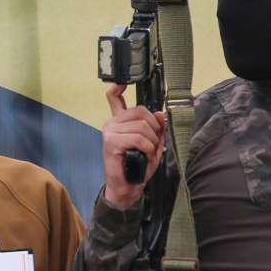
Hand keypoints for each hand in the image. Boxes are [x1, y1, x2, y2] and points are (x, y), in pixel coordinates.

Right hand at [103, 84, 166, 207]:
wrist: (126, 187)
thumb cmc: (137, 167)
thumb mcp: (152, 144)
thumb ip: (156, 128)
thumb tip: (161, 114)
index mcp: (119, 121)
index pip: (114, 97)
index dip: (119, 87)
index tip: (123, 83)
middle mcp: (112, 123)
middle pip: (141, 111)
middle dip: (154, 128)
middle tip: (152, 144)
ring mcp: (110, 131)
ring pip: (142, 126)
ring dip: (152, 142)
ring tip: (148, 153)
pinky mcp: (111, 142)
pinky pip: (138, 138)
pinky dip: (147, 147)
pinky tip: (144, 155)